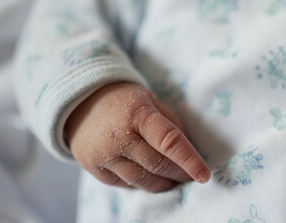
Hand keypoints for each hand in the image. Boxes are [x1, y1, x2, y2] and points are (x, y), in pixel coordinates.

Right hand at [65, 83, 210, 191]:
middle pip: (157, 165)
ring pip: (142, 180)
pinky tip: (149, 177)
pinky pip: (125, 184)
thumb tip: (189, 150)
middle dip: (179, 174)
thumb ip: (171, 123)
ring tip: (173, 180)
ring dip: (163, 183)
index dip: (189, 160)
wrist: (81, 102)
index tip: (205, 175)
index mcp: (138, 114)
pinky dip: (142, 183)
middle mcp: (119, 137)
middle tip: (190, 176)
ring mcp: (104, 156)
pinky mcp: (94, 169)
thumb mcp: (151, 100)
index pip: (169, 141)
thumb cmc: (124, 100)